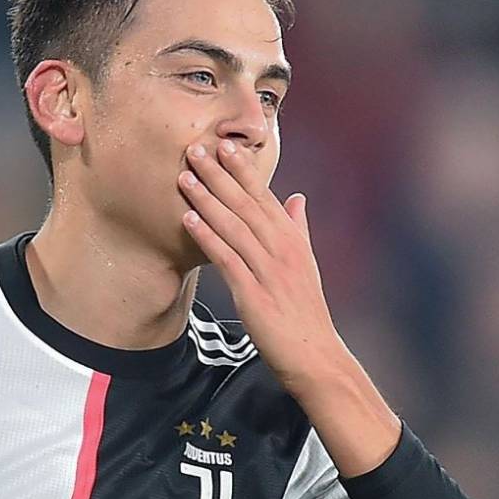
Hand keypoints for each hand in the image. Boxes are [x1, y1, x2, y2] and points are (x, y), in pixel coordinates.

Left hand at [178, 139, 348, 395]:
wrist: (314, 354)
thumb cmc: (305, 311)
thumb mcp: (306, 264)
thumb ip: (297, 229)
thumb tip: (296, 197)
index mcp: (292, 240)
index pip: (264, 196)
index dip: (242, 169)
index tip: (224, 144)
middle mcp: (281, 249)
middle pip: (246, 204)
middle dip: (219, 175)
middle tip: (196, 149)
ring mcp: (268, 271)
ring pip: (233, 226)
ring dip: (207, 199)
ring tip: (185, 176)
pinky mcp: (253, 294)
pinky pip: (226, 258)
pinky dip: (207, 236)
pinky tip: (188, 219)